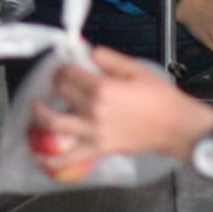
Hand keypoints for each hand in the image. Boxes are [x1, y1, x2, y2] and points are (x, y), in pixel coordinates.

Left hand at [38, 47, 212, 165]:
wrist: (176, 127)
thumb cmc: (160, 97)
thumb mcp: (137, 69)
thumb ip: (110, 59)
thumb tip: (88, 52)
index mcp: (102, 87)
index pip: (70, 72)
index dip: (64, 65)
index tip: (65, 64)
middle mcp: (93, 109)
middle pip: (61, 92)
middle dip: (56, 82)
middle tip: (57, 80)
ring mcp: (94, 131)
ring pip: (55, 124)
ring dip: (41, 114)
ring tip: (36, 107)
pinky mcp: (99, 149)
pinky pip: (71, 157)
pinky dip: (54, 159)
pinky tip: (42, 156)